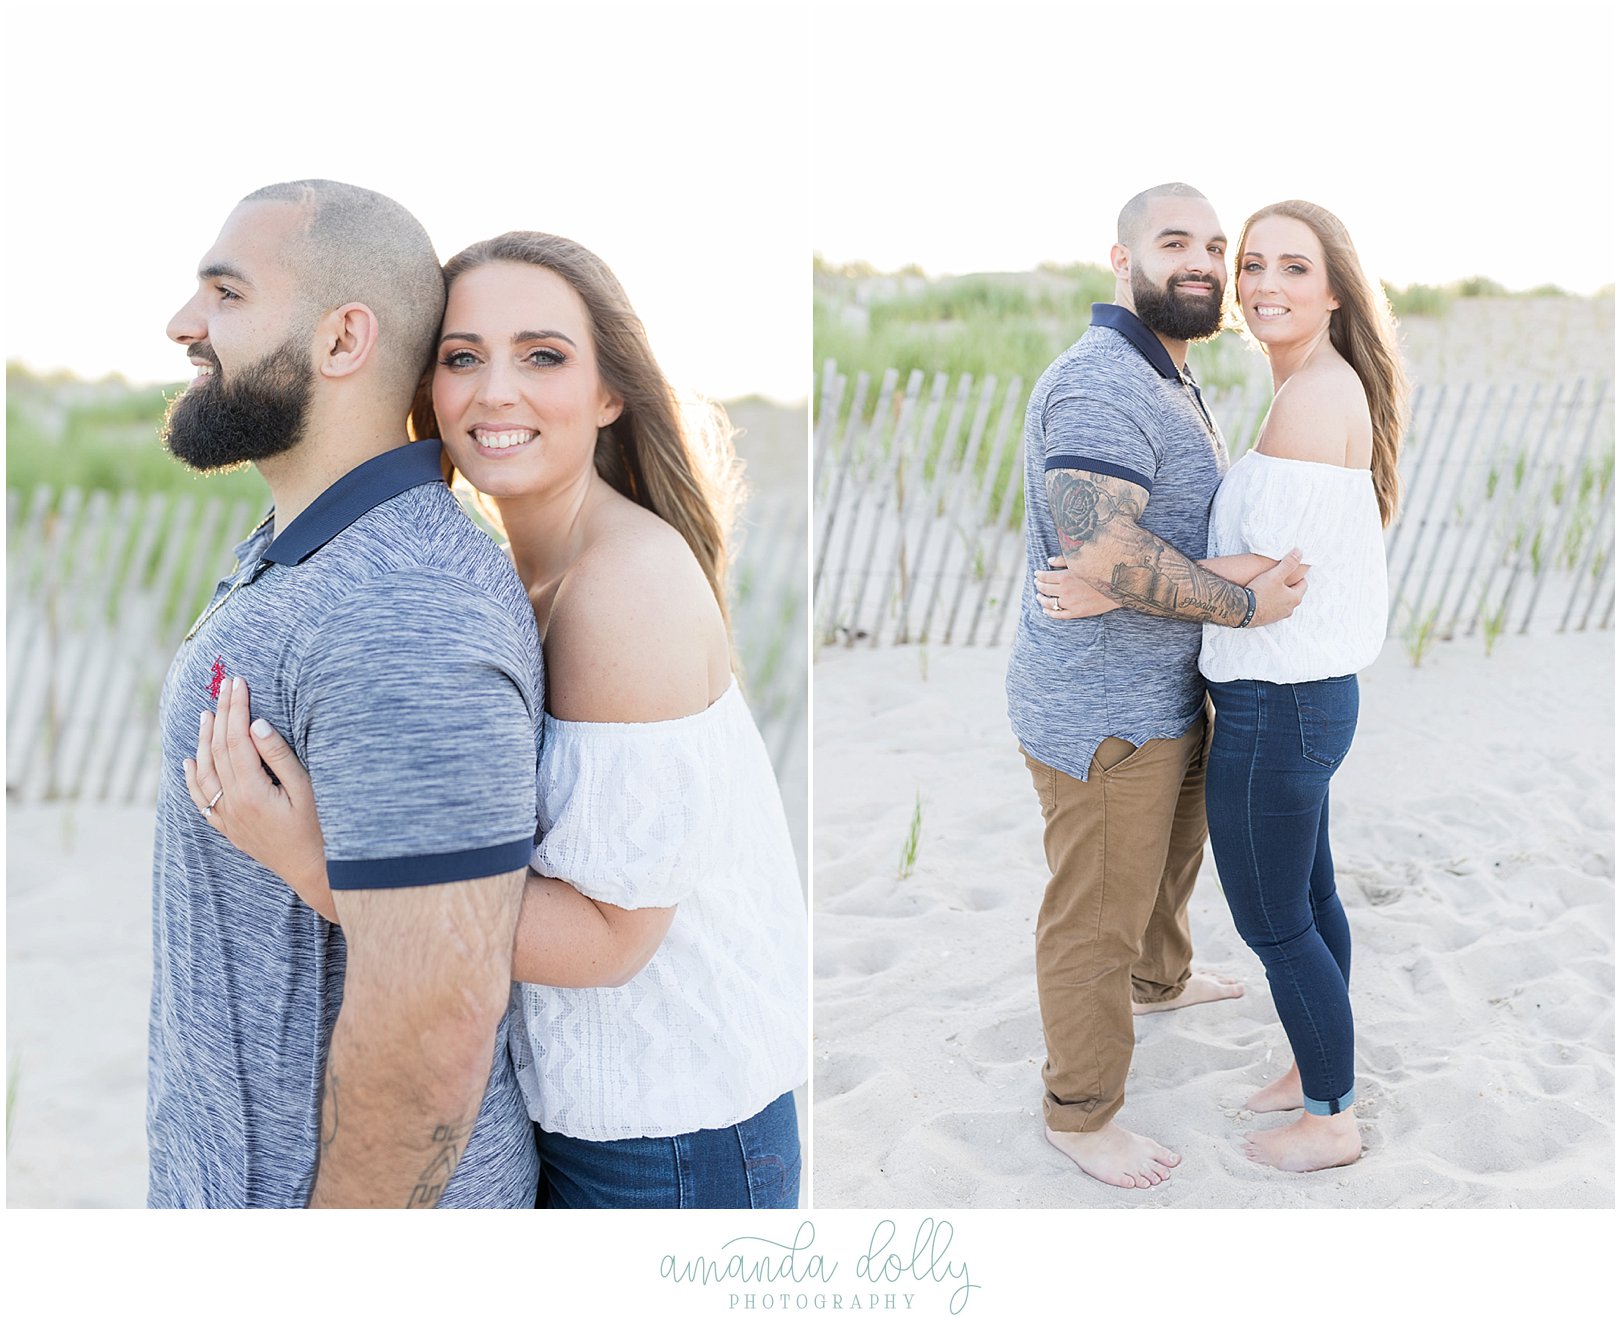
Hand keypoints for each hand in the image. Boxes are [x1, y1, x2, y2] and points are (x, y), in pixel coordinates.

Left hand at [183, 675, 333, 918]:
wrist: (315, 874)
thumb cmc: (321, 830)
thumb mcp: (307, 790)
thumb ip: (280, 757)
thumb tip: (257, 725)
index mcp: (252, 792)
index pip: (237, 739)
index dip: (236, 708)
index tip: (238, 683)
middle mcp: (233, 805)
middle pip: (218, 750)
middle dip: (222, 714)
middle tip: (225, 685)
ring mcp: (228, 819)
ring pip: (204, 773)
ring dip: (203, 741)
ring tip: (206, 714)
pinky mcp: (230, 829)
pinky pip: (202, 800)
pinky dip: (192, 779)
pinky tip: (189, 763)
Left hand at [1035, 556, 1120, 618]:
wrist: (1118, 586)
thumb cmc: (1100, 570)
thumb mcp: (1081, 561)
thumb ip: (1063, 560)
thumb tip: (1049, 561)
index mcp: (1065, 577)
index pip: (1045, 576)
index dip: (1039, 575)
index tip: (1037, 573)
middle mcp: (1065, 591)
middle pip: (1044, 589)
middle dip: (1039, 585)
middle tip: (1037, 583)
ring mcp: (1070, 603)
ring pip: (1049, 603)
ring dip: (1041, 599)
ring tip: (1039, 596)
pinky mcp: (1077, 613)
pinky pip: (1058, 615)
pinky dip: (1049, 613)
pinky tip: (1046, 610)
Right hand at [1246, 549, 1308, 626]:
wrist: (1243, 610)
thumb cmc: (1260, 592)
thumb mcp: (1275, 574)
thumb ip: (1289, 563)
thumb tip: (1299, 552)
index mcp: (1295, 598)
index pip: (1303, 584)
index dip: (1298, 576)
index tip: (1290, 571)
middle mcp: (1290, 609)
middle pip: (1293, 594)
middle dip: (1289, 586)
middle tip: (1280, 578)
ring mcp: (1279, 616)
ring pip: (1284, 603)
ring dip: (1280, 596)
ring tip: (1270, 587)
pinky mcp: (1268, 620)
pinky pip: (1273, 610)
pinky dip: (1271, 604)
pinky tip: (1262, 598)